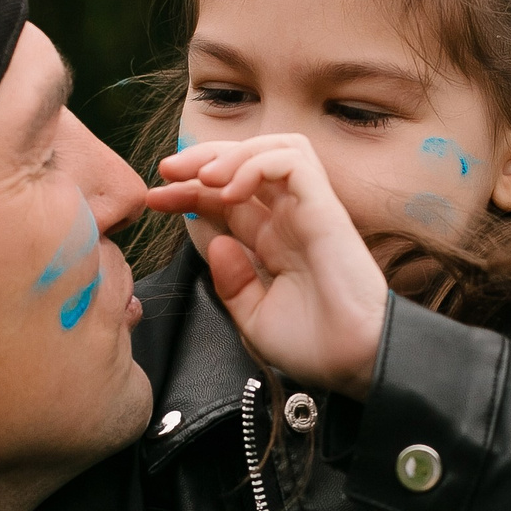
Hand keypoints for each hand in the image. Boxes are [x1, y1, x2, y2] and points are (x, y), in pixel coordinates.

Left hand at [146, 134, 390, 397]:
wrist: (355, 362)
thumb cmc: (316, 346)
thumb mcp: (254, 318)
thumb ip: (231, 283)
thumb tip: (214, 242)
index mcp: (273, 242)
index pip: (226, 197)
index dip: (188, 191)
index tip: (155, 199)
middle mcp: (290, 219)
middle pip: (245, 162)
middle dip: (201, 159)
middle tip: (166, 171)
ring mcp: (309, 210)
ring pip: (273, 147)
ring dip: (231, 154)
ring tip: (202, 177)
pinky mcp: (326, 207)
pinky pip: (292, 161)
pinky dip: (257, 165)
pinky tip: (231, 190)